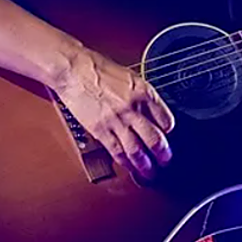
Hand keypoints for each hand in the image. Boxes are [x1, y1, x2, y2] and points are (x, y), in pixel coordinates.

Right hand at [52, 49, 173, 180]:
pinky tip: (129, 167)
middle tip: (165, 160)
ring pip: (137, 151)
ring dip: (146, 166)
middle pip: (155, 139)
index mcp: (143, 92)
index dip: (168, 131)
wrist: (73, 69)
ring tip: (150, 172)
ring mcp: (116, 121)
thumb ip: (141, 95)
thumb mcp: (130, 77)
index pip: (166, 119)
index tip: (167, 136)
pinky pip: (117, 152)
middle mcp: (133, 108)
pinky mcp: (100, 130)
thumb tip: (151, 111)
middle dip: (163, 155)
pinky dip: (125, 163)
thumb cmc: (97, 69)